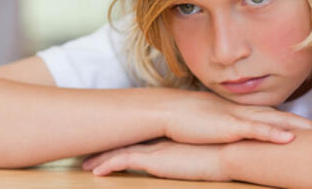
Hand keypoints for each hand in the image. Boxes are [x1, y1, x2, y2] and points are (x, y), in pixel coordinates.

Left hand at [82, 140, 228, 180]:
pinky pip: (122, 162)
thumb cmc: (221, 153)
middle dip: (103, 149)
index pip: (136, 140)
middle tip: (87, 155)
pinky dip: (107, 166)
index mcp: (165, 140)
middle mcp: (155, 142)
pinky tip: (95, 173)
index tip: (107, 145)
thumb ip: (190, 155)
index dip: (120, 142)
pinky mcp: (152, 160)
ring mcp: (153, 149)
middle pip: (122, 143)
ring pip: (117, 153)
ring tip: (84, 165)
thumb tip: (191, 160)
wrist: (227, 150)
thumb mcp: (200, 154)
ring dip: (99, 159)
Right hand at [163, 90, 311, 144]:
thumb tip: (217, 128)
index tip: (299, 124)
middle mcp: (238, 110)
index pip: (263, 112)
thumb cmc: (179, 116)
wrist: (165, 110)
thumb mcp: (203, 119)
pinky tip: (289, 138)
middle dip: (297, 121)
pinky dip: (273, 133)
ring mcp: (235, 117)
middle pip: (275, 114)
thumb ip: (215, 122)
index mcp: (232, 109)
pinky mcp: (229, 127)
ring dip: (294, 126)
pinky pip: (256, 130)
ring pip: (272, 120)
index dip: (283, 117)